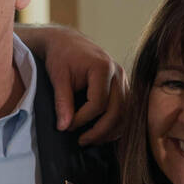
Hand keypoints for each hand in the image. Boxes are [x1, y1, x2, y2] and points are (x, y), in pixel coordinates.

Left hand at [19, 25, 126, 144]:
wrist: (67, 42)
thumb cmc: (61, 56)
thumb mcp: (58, 77)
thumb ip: (62, 102)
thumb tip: (64, 127)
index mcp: (103, 67)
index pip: (98, 103)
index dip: (82, 119)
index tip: (67, 127)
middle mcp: (118, 73)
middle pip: (117, 111)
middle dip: (99, 130)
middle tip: (81, 141)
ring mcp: (124, 79)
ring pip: (125, 113)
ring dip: (110, 131)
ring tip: (91, 139)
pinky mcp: (123, 85)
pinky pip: (125, 109)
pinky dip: (116, 124)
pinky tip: (102, 132)